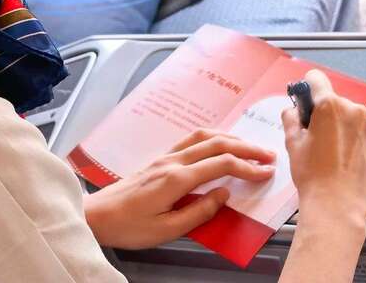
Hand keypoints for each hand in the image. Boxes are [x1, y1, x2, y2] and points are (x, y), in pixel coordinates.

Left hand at [83, 129, 275, 248]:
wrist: (97, 215)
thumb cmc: (128, 226)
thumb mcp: (166, 230)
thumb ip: (199, 212)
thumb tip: (224, 194)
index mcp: (176, 179)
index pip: (221, 165)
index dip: (247, 168)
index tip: (266, 173)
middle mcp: (172, 161)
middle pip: (216, 144)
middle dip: (246, 148)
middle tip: (268, 155)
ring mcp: (165, 157)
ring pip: (203, 136)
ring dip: (230, 138)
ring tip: (249, 146)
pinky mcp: (159, 158)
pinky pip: (191, 139)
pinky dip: (212, 137)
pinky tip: (219, 142)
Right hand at [282, 69, 365, 233]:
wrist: (338, 206)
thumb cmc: (313, 176)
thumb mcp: (292, 143)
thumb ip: (291, 117)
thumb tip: (294, 110)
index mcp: (329, 106)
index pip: (316, 78)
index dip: (307, 88)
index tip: (305, 103)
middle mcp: (353, 110)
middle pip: (334, 100)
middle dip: (324, 113)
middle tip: (315, 137)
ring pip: (350, 115)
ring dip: (341, 125)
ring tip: (332, 151)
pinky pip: (364, 130)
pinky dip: (354, 137)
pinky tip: (345, 157)